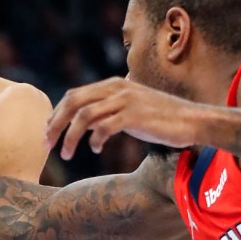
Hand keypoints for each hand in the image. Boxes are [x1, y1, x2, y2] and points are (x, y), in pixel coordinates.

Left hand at [45, 77, 202, 158]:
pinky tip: (97, 150)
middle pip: (72, 103)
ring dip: (70, 137)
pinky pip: (103, 128)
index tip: (48, 133)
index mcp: (112, 84)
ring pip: (83, 117)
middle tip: (47, 145)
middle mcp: (116, 88)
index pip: (74, 96)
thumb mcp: (131, 107)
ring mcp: (125, 101)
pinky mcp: (134, 116)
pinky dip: (94, 140)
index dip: (56, 114)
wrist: (192, 121)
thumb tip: (84, 122)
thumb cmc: (161, 118)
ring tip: (66, 155)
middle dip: (55, 124)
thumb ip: (109, 108)